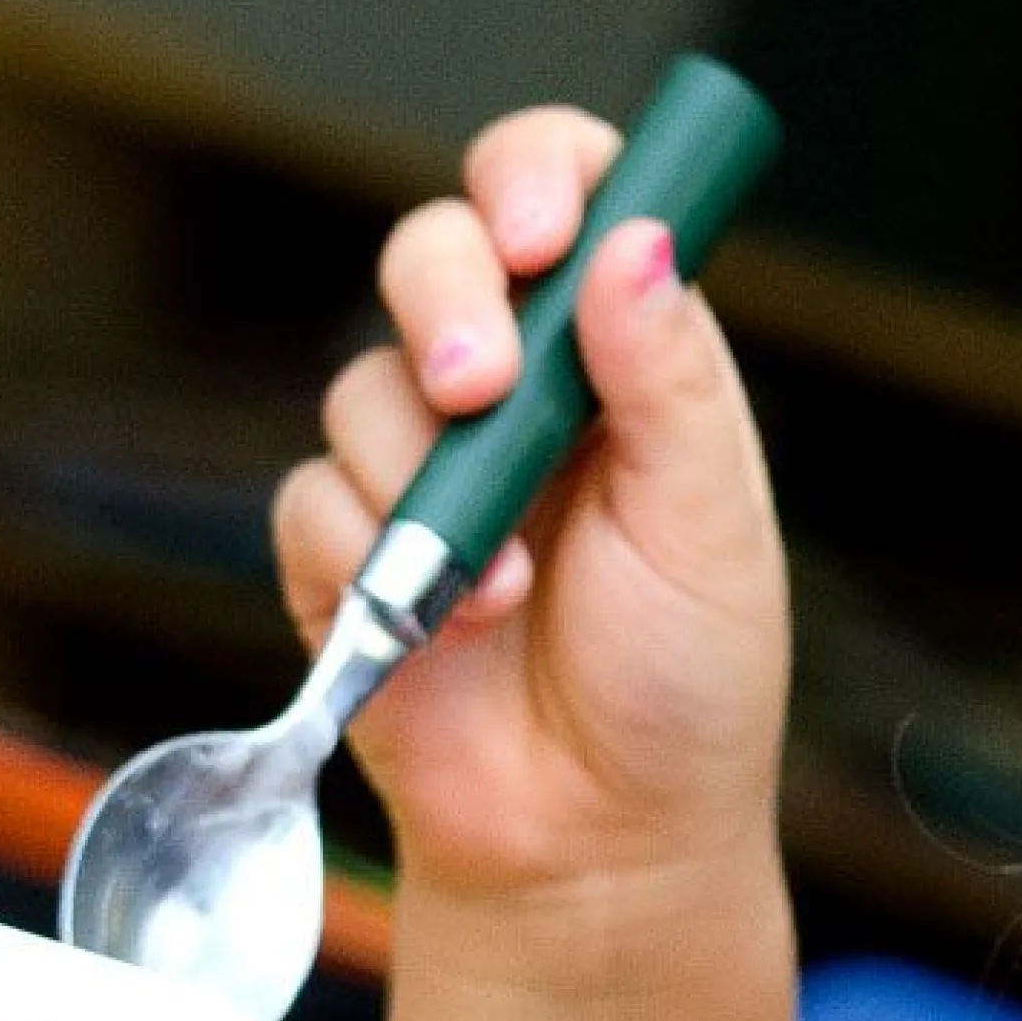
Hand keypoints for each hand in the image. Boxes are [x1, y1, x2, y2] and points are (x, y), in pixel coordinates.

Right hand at [275, 105, 794, 971]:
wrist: (603, 843)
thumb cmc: (685, 684)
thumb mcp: (711, 526)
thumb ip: (671, 380)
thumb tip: (638, 241)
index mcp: (621, 359)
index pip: (570, 198)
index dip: (539, 177)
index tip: (542, 236)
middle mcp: (518, 391)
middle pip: (434, 252)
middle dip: (444, 300)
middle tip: (481, 388)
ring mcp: (422, 467)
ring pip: (363, 382)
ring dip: (427, 480)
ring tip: (509, 588)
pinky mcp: (343, 552)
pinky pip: (309, 500)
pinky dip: (371, 561)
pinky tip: (454, 630)